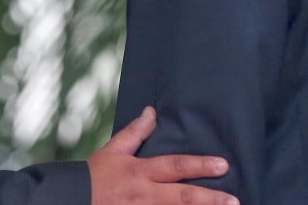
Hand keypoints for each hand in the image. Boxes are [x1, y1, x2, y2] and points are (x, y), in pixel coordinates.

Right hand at [88, 107, 237, 204]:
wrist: (72, 201)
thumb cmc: (94, 177)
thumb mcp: (113, 151)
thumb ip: (135, 133)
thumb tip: (152, 112)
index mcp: (140, 172)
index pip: (174, 166)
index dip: (199, 165)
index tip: (223, 165)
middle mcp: (144, 195)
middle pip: (182, 197)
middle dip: (210, 200)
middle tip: (234, 201)